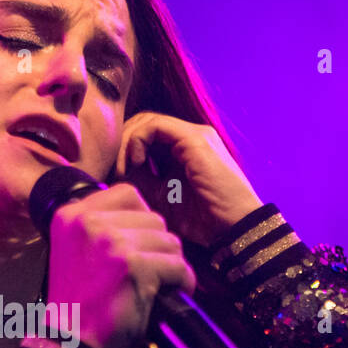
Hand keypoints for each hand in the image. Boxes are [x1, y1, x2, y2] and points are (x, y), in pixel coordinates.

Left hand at [111, 112, 264, 244]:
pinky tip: (136, 163)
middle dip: (122, 143)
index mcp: (183, 150)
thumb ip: (140, 181)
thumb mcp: (160, 199)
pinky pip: (155, 126)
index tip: (116, 175)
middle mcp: (188, 137)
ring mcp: (193, 135)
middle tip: (115, 170)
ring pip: (147, 120)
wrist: (234, 227)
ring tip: (124, 170)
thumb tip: (114, 170)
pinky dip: (138, 140)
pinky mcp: (194, 139)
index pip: (145, 135)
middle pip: (143, 123)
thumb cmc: (201, 220)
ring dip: (127, 142)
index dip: (125, 150)